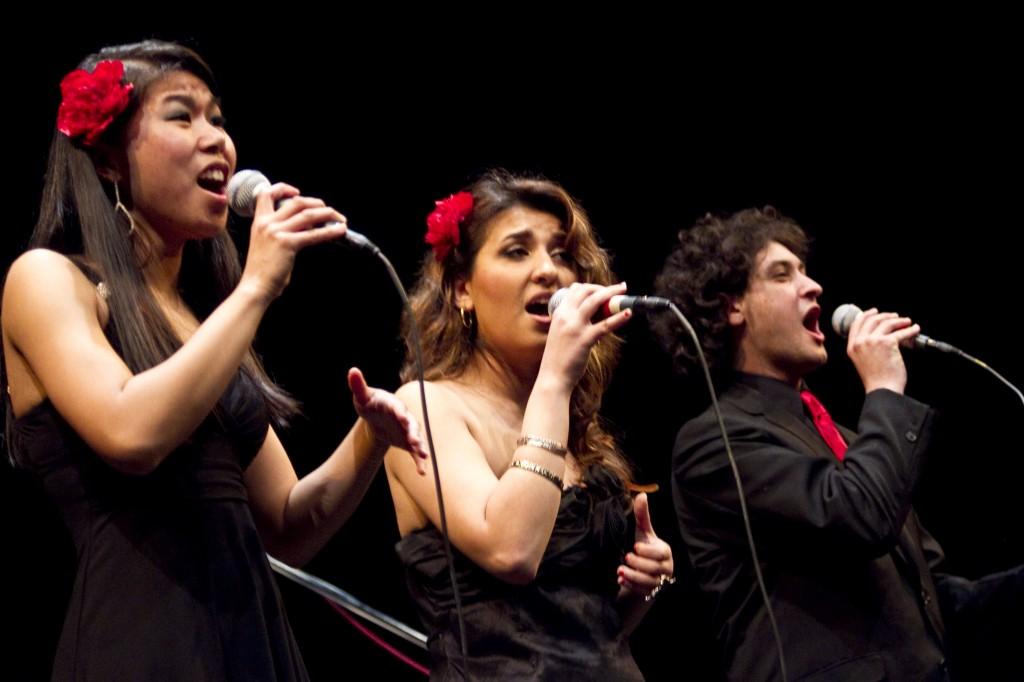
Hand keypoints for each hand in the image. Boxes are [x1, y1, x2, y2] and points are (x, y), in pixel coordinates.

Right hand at [241, 183, 348, 301]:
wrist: (255, 286)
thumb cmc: (262, 270)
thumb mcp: (265, 244)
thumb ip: (279, 233)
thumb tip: (304, 229)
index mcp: (259, 222)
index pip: (266, 194)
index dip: (283, 188)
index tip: (296, 192)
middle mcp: (267, 223)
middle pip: (296, 202)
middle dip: (316, 203)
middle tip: (329, 211)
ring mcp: (276, 232)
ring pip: (308, 214)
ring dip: (327, 214)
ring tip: (340, 219)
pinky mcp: (287, 244)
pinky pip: (314, 234)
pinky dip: (330, 231)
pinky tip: (340, 231)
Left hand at [348, 368, 427, 474]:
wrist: (378, 417)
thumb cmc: (370, 403)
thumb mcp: (363, 396)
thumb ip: (358, 385)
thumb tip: (352, 370)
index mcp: (393, 404)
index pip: (397, 407)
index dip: (399, 412)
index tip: (402, 417)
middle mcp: (405, 416)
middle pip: (411, 423)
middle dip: (413, 432)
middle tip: (415, 441)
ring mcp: (408, 429)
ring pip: (417, 437)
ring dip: (420, 446)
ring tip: (423, 455)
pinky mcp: (409, 441)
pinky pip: (415, 451)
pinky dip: (419, 460)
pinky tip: (422, 472)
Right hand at [539, 282, 631, 392]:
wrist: (553, 377)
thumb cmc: (559, 357)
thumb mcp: (560, 333)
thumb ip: (572, 322)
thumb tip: (593, 317)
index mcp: (559, 313)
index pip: (574, 289)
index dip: (590, 286)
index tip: (602, 290)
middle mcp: (565, 316)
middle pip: (586, 291)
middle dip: (603, 287)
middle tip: (617, 289)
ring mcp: (575, 327)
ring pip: (595, 301)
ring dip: (611, 293)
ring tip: (623, 290)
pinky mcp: (585, 339)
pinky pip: (605, 325)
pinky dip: (618, 317)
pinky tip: (628, 313)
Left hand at [617, 493, 674, 599]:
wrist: (641, 571)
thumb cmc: (643, 548)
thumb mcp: (642, 532)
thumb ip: (642, 515)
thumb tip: (642, 494)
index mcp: (664, 552)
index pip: (660, 553)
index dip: (648, 551)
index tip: (635, 546)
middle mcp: (665, 568)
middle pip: (655, 568)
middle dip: (639, 564)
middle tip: (626, 557)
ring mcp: (659, 582)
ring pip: (649, 582)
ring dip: (634, 576)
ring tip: (620, 571)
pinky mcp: (651, 592)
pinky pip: (643, 592)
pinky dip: (631, 586)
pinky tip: (620, 580)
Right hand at [846, 308, 920, 393]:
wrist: (882, 389)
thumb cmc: (876, 380)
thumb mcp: (862, 361)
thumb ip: (865, 348)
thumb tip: (879, 335)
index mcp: (852, 347)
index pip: (857, 324)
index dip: (867, 315)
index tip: (875, 311)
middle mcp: (860, 342)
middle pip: (872, 320)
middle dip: (886, 315)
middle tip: (895, 316)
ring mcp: (873, 341)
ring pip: (887, 323)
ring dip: (899, 320)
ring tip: (907, 322)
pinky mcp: (887, 343)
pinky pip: (901, 332)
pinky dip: (910, 330)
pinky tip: (915, 330)